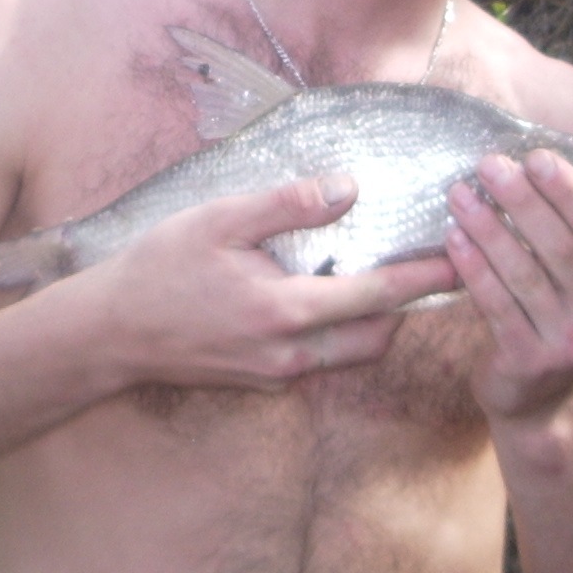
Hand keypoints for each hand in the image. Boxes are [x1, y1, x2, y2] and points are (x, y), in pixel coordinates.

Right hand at [87, 173, 457, 392]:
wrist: (110, 334)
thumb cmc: (158, 269)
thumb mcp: (218, 221)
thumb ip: (287, 206)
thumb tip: (348, 189)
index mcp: (284, 310)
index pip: (377, 295)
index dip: (425, 277)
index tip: (462, 259)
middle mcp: (290, 354)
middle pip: (379, 337)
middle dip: (413, 308)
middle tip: (438, 270)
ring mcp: (278, 374)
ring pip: (353, 354)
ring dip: (379, 323)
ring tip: (393, 281)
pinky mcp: (264, 382)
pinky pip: (322, 360)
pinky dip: (342, 334)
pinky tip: (335, 298)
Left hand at [443, 150, 572, 423]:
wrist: (538, 400)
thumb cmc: (549, 319)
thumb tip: (559, 157)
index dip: (569, 191)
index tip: (536, 156)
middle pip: (562, 247)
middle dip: (523, 201)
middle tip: (488, 166)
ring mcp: (570, 341)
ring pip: (526, 274)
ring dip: (490, 229)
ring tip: (459, 195)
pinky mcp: (531, 361)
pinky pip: (498, 306)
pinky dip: (474, 270)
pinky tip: (453, 240)